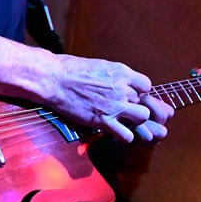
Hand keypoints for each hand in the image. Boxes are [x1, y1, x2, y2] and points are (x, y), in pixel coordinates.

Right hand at [50, 55, 172, 142]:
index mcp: (122, 72)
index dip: (140, 92)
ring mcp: (115, 105)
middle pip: (144, 102)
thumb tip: (118, 81)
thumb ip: (114, 75)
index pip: (146, 85)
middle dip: (136, 107)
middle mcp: (122, 88)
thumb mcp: (100, 65)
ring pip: (143, 117)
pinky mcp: (103, 121)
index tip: (130, 95)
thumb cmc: (71, 69)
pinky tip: (117, 133)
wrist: (54, 80)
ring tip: (125, 122)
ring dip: (136, 121)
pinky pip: (127, 135)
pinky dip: (124, 136)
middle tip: (126, 111)